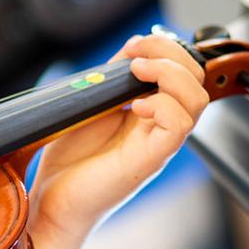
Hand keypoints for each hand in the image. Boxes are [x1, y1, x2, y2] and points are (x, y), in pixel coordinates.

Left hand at [29, 34, 208, 243]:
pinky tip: (133, 108)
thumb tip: (134, 47)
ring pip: (196, 100)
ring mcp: (158, 144)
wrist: (51, 204)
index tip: (135, 45)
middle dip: (172, 54)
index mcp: (149, 111)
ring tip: (137, 72)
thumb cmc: (68, 162)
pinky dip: (162, 106)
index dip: (166, 48)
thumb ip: (112, 78)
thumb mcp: (88, 105)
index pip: (182, 71)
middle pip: (197, 80)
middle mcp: (160, 127)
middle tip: (138, 56)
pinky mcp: (150, 160)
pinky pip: (179, 126)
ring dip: (170, 75)